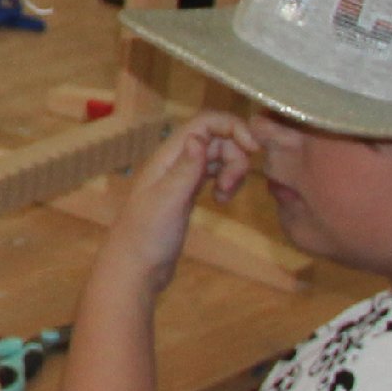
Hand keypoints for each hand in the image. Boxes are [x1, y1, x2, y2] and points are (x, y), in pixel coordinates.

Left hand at [109, 115, 256, 299]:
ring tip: (225, 197)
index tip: (254, 149)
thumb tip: (198, 137)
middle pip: (217, 139)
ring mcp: (182, 177)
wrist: (137, 267)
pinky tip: (222, 201)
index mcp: (168, 155)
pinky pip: (214, 175)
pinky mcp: (188, 193)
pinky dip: (225, 183)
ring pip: (218, 157)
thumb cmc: (147, 235)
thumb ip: (184, 168)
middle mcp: (175, 161)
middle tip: (231, 186)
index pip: (205, 123)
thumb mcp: (168, 200)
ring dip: (232, 171)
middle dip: (235, 156)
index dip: (233, 127)